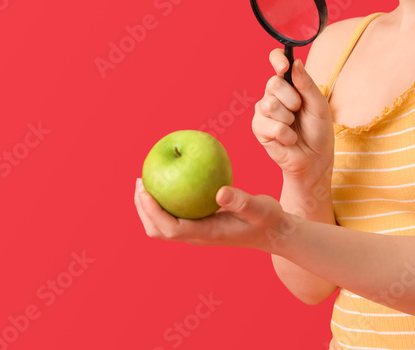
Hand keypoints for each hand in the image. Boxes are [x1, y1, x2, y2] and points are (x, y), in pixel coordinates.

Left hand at [133, 178, 286, 252]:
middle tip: (139, 181)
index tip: (144, 190)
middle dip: (143, 209)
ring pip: (163, 225)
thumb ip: (241, 201)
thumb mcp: (259, 208)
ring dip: (150, 207)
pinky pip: (175, 214)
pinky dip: (165, 200)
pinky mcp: (201, 224)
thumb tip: (219, 192)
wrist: (275, 232)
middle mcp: (197, 236)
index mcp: (207, 234)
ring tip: (147, 180)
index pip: (170, 228)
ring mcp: (198, 232)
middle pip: (158, 230)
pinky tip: (170, 179)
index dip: (152, 211)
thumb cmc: (268, 220)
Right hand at [252, 49, 334, 184]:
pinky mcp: (259, 129)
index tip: (284, 66)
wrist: (315, 159)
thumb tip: (295, 63)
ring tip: (294, 127)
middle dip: (292, 99)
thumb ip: (307, 84)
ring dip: (289, 119)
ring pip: (270, 104)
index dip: (277, 59)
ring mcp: (263, 111)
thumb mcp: (319, 105)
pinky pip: (271, 126)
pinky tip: (289, 139)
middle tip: (299, 111)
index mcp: (289, 84)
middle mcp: (273, 94)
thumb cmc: (318, 131)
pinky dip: (286, 135)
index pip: (277, 61)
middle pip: (273, 83)